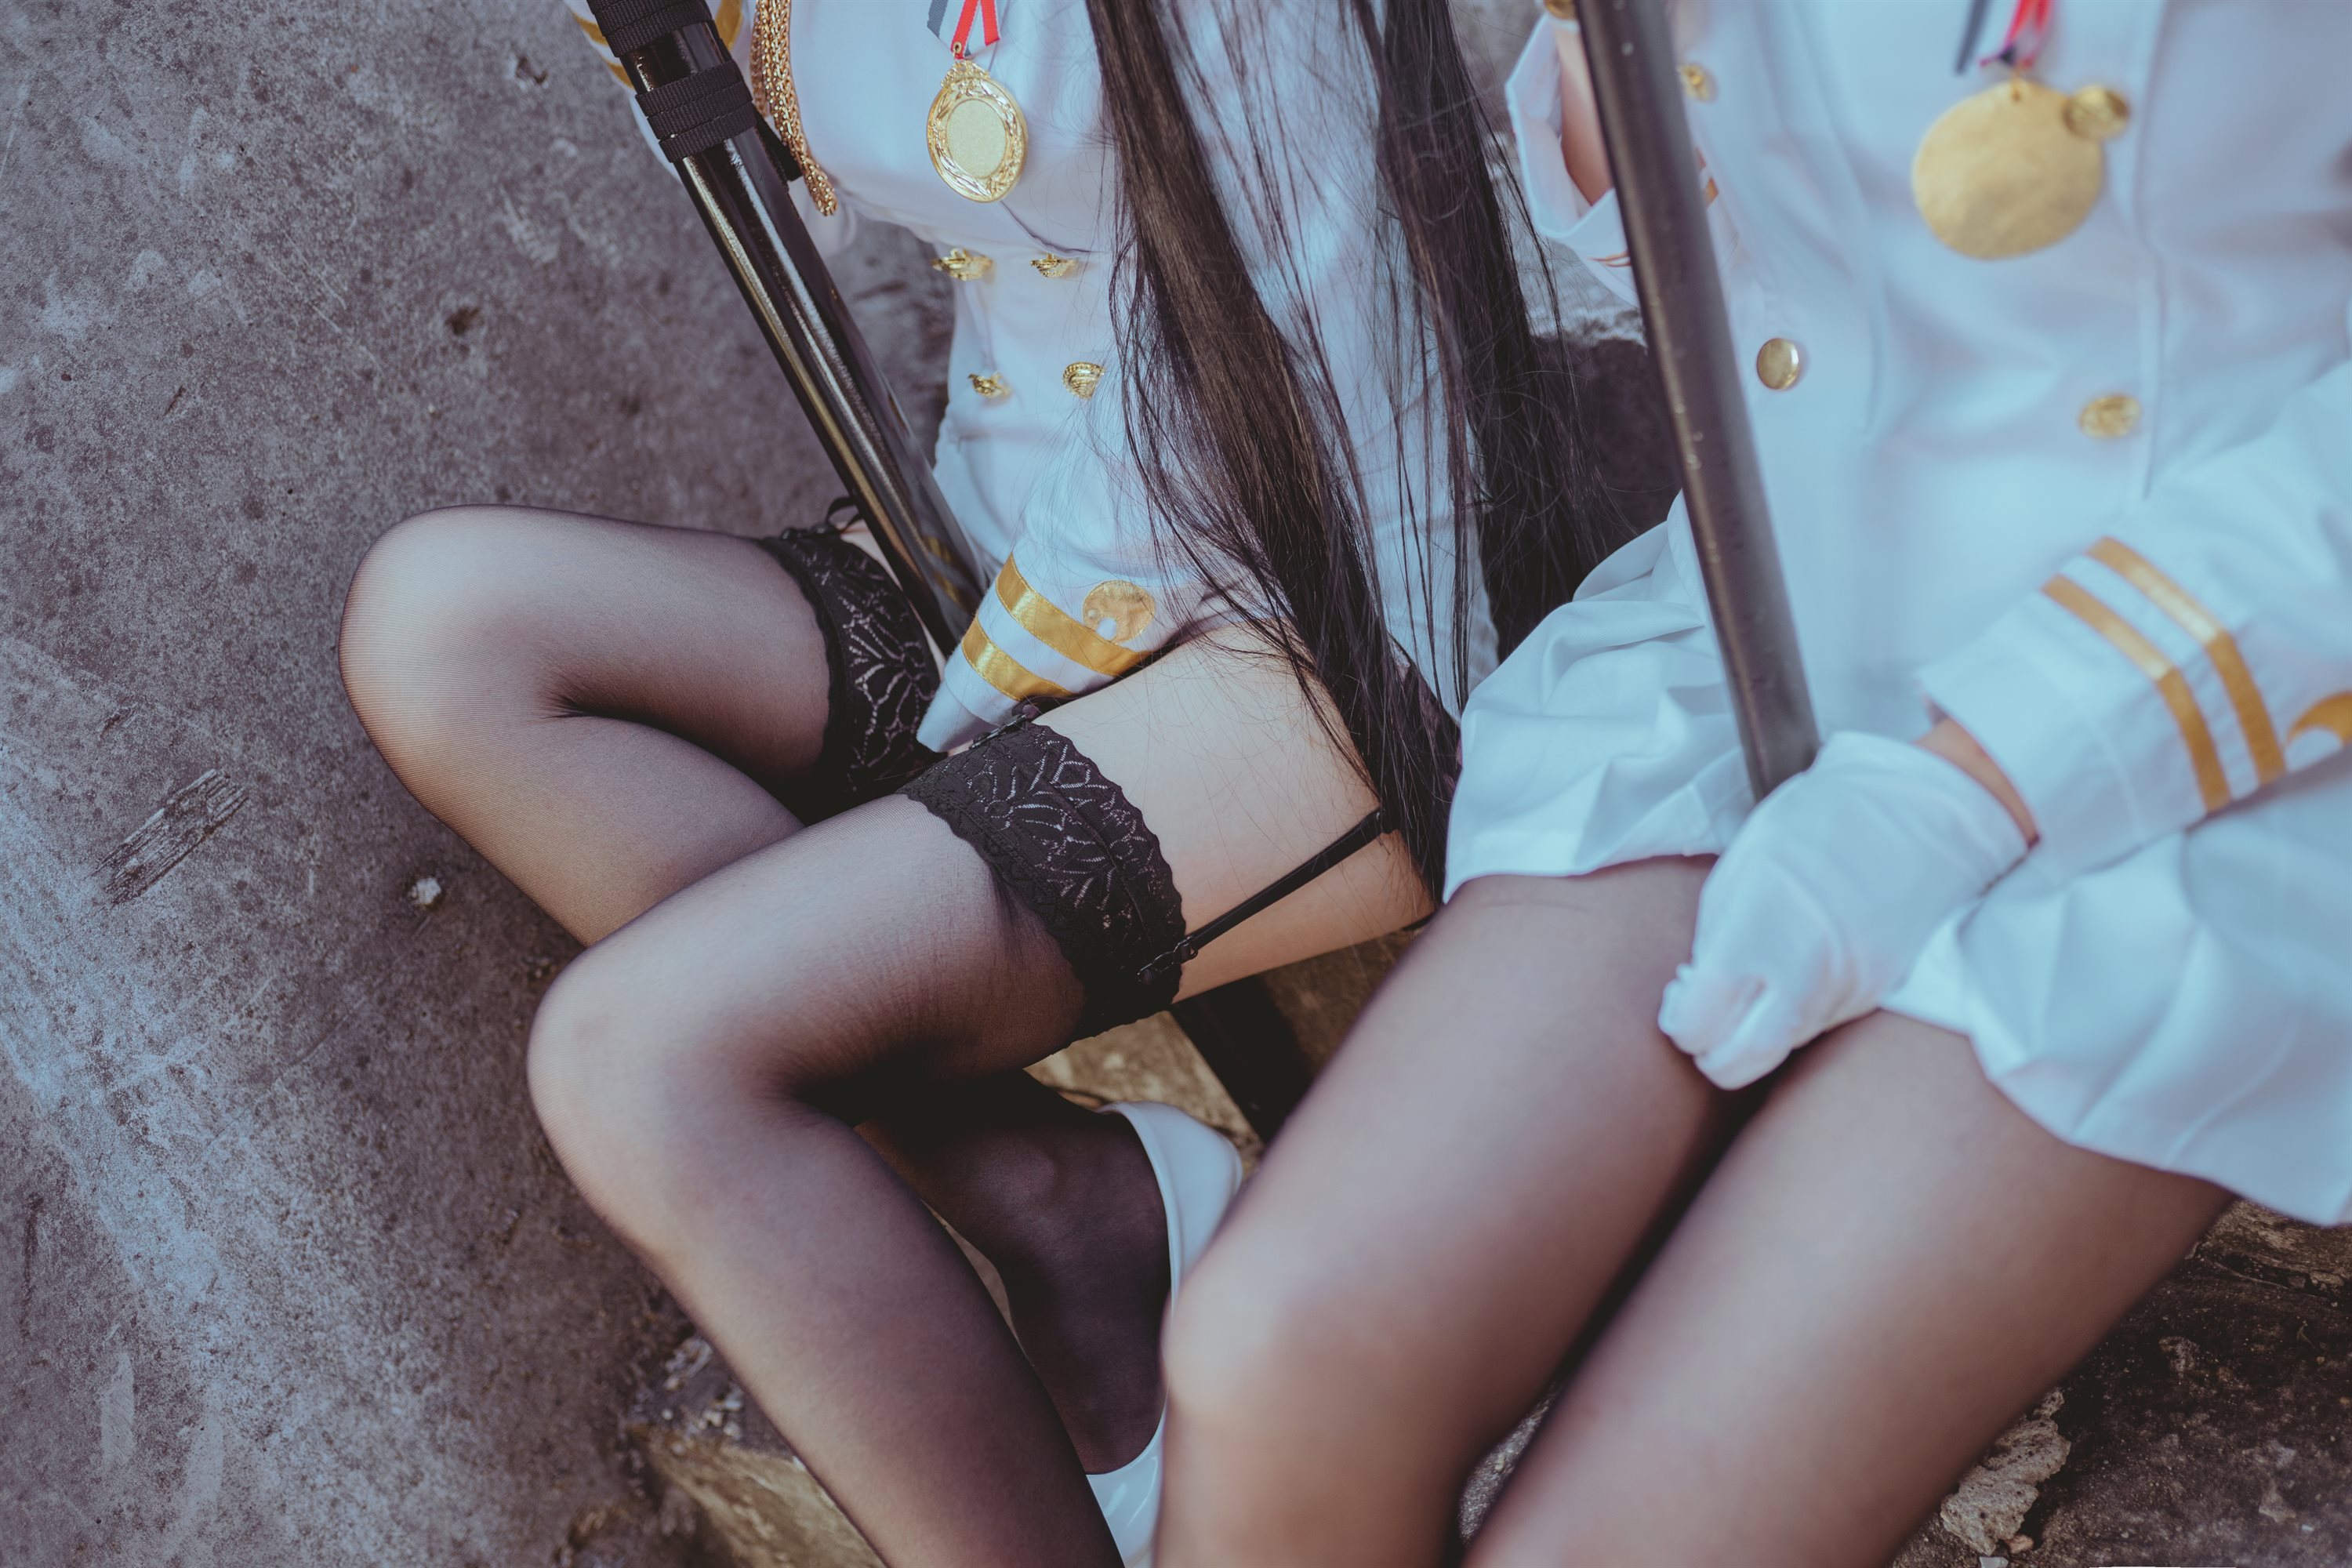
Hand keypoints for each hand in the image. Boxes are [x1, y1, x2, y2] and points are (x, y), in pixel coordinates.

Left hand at [1657, 727, 2030, 1089]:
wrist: (1921, 805)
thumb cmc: (1820, 821)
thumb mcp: (1743, 863)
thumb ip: (1716, 935)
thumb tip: (1698, 988)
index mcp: (1756, 934)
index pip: (1699, 1025)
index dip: (1681, 1024)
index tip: (1681, 1004)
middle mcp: (1804, 973)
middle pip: (1742, 1062)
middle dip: (1715, 1058)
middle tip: (1707, 1027)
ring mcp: (1849, 987)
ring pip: (1785, 1044)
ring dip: (1759, 1030)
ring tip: (1756, 984)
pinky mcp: (1883, 988)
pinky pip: (1826, 1021)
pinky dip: (1799, 1012)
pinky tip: (1797, 973)